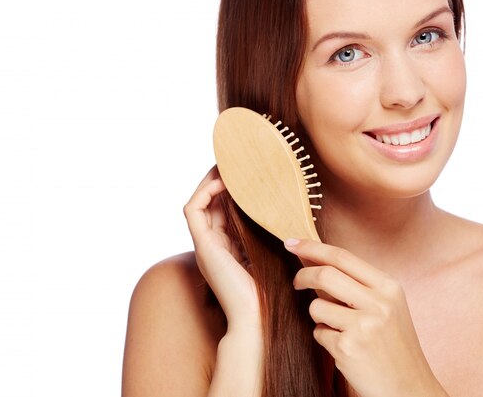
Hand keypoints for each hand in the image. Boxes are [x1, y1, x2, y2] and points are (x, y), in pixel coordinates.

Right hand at [183, 166, 261, 332]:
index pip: (222, 208)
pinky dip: (205, 192)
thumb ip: (272, 234)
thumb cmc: (269, 292)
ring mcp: (204, 244)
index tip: (246, 172)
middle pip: (209, 201)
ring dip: (211, 180)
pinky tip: (224, 182)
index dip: (231, 188)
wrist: (256, 320)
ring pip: (198, 201)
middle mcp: (212, 243)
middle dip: (220, 179)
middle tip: (236, 161)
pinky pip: (192, 209)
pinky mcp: (202, 245)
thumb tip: (290, 211)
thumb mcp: (273, 254)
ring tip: (229, 165)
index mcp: (227, 246)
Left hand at [284, 238, 446, 396]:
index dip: (311, 247)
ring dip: (319, 317)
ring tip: (340, 331)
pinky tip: (345, 349)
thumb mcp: (384, 307)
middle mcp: (379, 303)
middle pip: (324, 274)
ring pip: (316, 306)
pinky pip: (318, 332)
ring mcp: (364, 325)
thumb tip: (312, 258)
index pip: (342, 256)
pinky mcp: (348, 347)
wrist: (409, 388)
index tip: (291, 243)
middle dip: (303, 276)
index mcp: (389, 287)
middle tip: (296, 282)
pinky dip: (325, 339)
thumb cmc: (392, 346)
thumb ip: (353, 283)